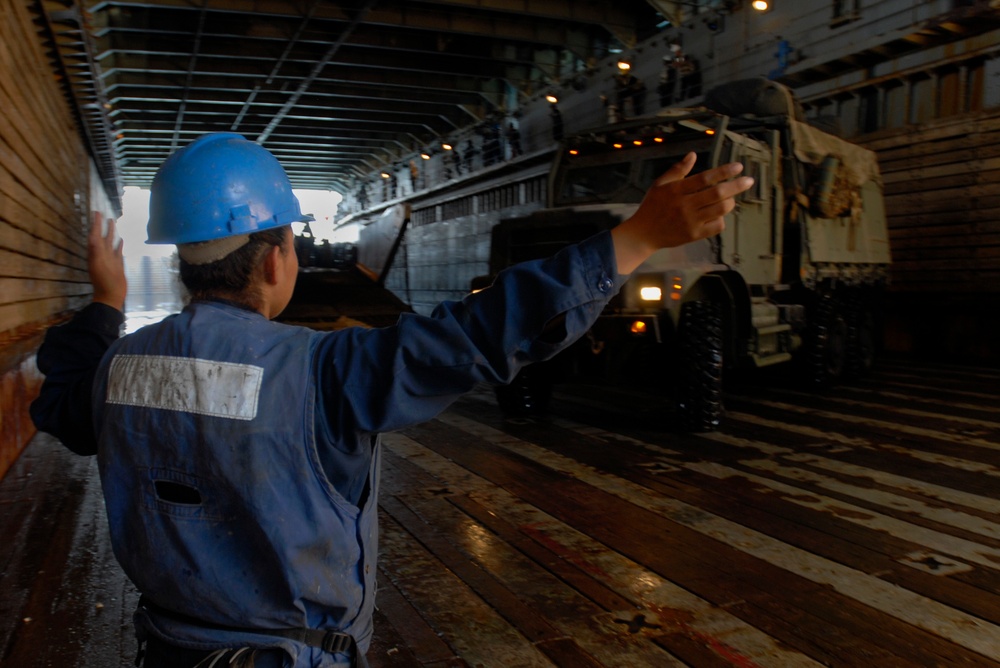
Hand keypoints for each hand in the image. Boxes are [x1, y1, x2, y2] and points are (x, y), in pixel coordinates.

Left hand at [88, 211, 126, 310]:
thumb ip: (96, 251)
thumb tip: (93, 236)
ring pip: (109, 242)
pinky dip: (119, 245)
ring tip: (112, 222)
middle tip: (102, 213)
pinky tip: (121, 240)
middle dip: (101, 225)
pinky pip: (117, 251)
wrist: (111, 295)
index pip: (94, 234)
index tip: (96, 212)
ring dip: (110, 232)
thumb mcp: (98, 265)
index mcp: (95, 253)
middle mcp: (101, 254)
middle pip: (101, 236)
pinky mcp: (117, 264)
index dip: (95, 224)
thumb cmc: (104, 281)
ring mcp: (110, 259)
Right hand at [611, 153, 753, 273]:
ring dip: (730, 202)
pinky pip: (717, 226)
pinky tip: (717, 214)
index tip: (738, 167)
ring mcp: (690, 221)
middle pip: (717, 193)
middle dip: (736, 186)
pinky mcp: (694, 235)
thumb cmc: (653, 206)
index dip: (724, 172)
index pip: (705, 178)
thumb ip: (678, 170)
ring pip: (720, 209)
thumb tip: (693, 155)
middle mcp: (685, 205)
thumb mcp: (660, 184)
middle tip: (748, 181)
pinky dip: (721, 218)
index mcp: (676, 190)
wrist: (644, 234)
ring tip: (729, 198)